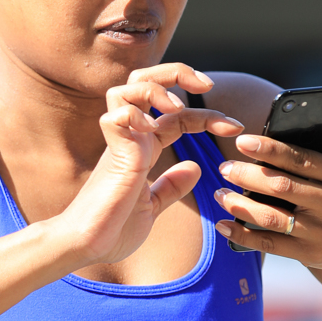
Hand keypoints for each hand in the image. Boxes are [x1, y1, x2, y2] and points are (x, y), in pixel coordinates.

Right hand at [59, 63, 244, 266]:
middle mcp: (131, 139)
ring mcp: (119, 143)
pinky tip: (150, 127)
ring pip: (126, 89)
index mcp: (142, 149)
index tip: (234, 127)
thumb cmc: (112, 228)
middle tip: (206, 85)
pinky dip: (134, 113)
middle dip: (176, 73)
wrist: (87, 247)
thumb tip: (194, 169)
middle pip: (145, 82)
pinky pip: (116, 116)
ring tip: (175, 106)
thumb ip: (170, 187)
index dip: (206, 116)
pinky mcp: (111, 155)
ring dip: (155, 88)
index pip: (176, 116)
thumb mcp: (151, 206)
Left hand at [213, 94, 321, 268]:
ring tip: (219, 194)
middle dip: (248, 176)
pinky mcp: (310, 255)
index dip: (270, 150)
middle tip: (224, 167)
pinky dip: (243, 234)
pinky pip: (270, 244)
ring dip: (240, 206)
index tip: (242, 141)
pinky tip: (223, 223)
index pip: (302, 160)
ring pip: (272, 218)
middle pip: (282, 188)